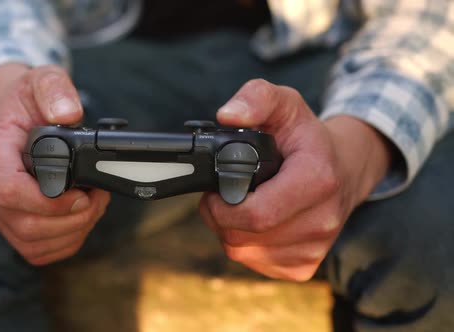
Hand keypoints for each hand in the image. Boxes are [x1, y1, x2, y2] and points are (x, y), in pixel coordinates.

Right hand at [0, 64, 109, 264]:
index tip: (82, 195)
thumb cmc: (26, 100)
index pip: (9, 190)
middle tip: (98, 199)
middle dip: (71, 219)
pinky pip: (34, 249)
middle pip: (25, 224)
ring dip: (71, 231)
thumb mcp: (42, 79)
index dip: (48, 202)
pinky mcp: (9, 220)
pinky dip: (63, 242)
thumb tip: (69, 113)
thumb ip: (55, 90)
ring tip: (93, 206)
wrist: (13, 114)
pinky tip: (80, 221)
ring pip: (30, 242)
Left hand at [200, 79, 391, 280]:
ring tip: (239, 204)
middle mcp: (321, 221)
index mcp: (317, 181)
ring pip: (243, 253)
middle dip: (219, 216)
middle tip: (221, 195)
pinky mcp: (304, 266)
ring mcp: (314, 248)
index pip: (254, 213)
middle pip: (242, 237)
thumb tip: (227, 115)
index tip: (216, 189)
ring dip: (229, 231)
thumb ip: (255, 98)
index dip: (221, 205)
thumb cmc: (305, 138)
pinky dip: (244, 245)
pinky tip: (254, 223)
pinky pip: (255, 263)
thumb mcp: (284, 103)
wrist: (343, 168)